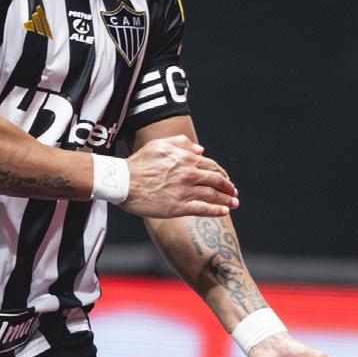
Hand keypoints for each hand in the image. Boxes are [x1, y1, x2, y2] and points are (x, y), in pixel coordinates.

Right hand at [120, 135, 238, 217]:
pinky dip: (216, 210)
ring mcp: (185, 190)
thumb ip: (182, 144)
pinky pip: (203, 209)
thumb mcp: (160, 145)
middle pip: (216, 180)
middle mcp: (189, 173)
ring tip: (234, 203)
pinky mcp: (179, 207)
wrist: (123, 181)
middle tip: (233, 193)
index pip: (211, 165)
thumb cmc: (138, 163)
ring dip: (227, 200)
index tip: (225, 179)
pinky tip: (224, 212)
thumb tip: (201, 150)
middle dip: (228, 187)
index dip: (221, 173)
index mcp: (185, 158)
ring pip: (213, 195)